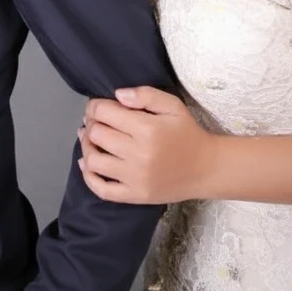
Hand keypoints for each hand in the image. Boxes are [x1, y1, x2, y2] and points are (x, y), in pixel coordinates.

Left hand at [79, 87, 216, 203]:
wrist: (205, 168)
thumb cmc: (187, 133)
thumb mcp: (172, 105)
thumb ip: (145, 95)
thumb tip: (117, 95)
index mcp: (146, 129)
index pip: (104, 113)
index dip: (94, 106)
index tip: (97, 106)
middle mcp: (138, 154)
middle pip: (96, 134)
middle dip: (91, 123)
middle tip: (95, 121)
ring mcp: (134, 178)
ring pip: (93, 161)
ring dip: (86, 146)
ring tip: (91, 139)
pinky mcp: (134, 195)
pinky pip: (102, 189)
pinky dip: (88, 176)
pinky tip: (88, 164)